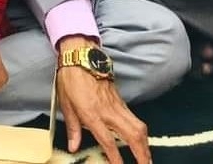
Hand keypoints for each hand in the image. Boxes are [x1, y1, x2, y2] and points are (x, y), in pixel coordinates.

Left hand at [57, 42, 149, 163]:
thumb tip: (73, 147)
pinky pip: (135, 119)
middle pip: (133, 135)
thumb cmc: (70, 80)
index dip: (115, 157)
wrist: (81, 58)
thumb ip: (72, 128)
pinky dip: (141, 133)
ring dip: (145, 144)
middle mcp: (109, 111)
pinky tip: (140, 142)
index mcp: (92, 114)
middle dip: (142, 153)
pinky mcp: (122, 102)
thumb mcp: (65, 105)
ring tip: (147, 158)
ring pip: (139, 127)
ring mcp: (118, 106)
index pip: (107, 140)